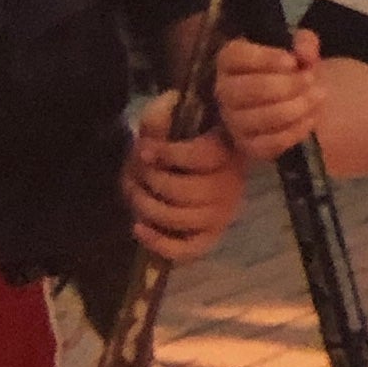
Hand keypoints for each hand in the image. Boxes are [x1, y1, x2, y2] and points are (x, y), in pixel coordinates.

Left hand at [122, 97, 245, 262]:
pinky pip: (188, 250)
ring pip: (184, 220)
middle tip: (140, 173)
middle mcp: (231, 184)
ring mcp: (222, 213)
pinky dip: (160, 243)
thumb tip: (153, 130)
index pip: (203, 156)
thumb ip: (159, 117)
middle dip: (154, 182)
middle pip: (188, 192)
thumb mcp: (167, 116)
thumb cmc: (176, 136)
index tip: (145, 150)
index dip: (170, 155)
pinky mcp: (209, 236)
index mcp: (226, 150)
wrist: (182, 160)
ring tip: (136, 194)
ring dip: (149, 208)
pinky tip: (139, 227)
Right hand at [215, 29, 322, 162]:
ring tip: (317, 97)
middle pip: (244, 90)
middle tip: (310, 79)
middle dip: (283, 86)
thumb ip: (305, 42)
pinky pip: (268, 144)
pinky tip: (312, 117)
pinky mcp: (249, 146)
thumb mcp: (301, 47)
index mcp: (230, 61)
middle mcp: (225, 91)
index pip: (235, 56)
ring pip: (257, 119)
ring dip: (293, 108)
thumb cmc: (293, 69)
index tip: (292, 61)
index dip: (264, 59)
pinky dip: (295, 131)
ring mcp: (234, 121)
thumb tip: (304, 53)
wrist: (302, 98)